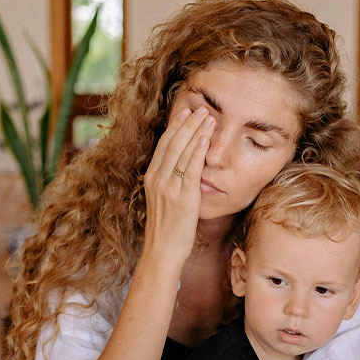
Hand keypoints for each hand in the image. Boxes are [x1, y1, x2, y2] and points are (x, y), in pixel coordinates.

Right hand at [141, 106, 214, 268]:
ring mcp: (169, 187)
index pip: (163, 145)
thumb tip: (181, 170)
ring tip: (208, 117)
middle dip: (188, 124)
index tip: (185, 113)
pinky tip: (206, 138)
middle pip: (173, 143)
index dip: (175, 127)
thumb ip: (169, 183)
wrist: (163, 251)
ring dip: (196, 132)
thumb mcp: (163, 201)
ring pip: (183, 152)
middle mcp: (158, 179)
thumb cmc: (166, 229)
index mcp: (151, 178)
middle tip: (201, 109)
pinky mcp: (183, 196)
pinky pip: (191, 169)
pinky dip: (198, 151)